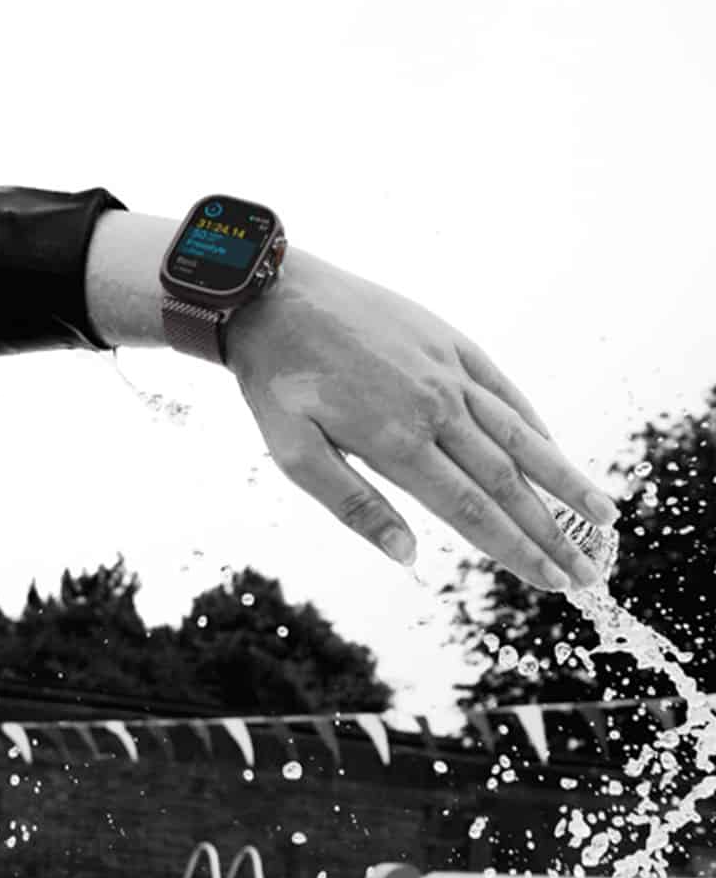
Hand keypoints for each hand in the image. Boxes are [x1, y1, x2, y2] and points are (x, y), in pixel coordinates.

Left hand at [224, 252, 617, 591]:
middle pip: (507, 483)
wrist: (274, 295)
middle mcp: (436, 407)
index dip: (515, 551)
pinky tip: (555, 452)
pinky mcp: (451, 342)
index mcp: (397, 441)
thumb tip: (407, 555)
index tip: (551, 582)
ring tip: (603, 517)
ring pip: (521, 435)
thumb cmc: (277, 380)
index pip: (472, 511)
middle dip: (551, 533)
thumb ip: (352, 505)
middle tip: (587, 574)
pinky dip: (535, 426)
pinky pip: (505, 391)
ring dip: (564, 480)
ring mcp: (449, 371)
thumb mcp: (292, 451)